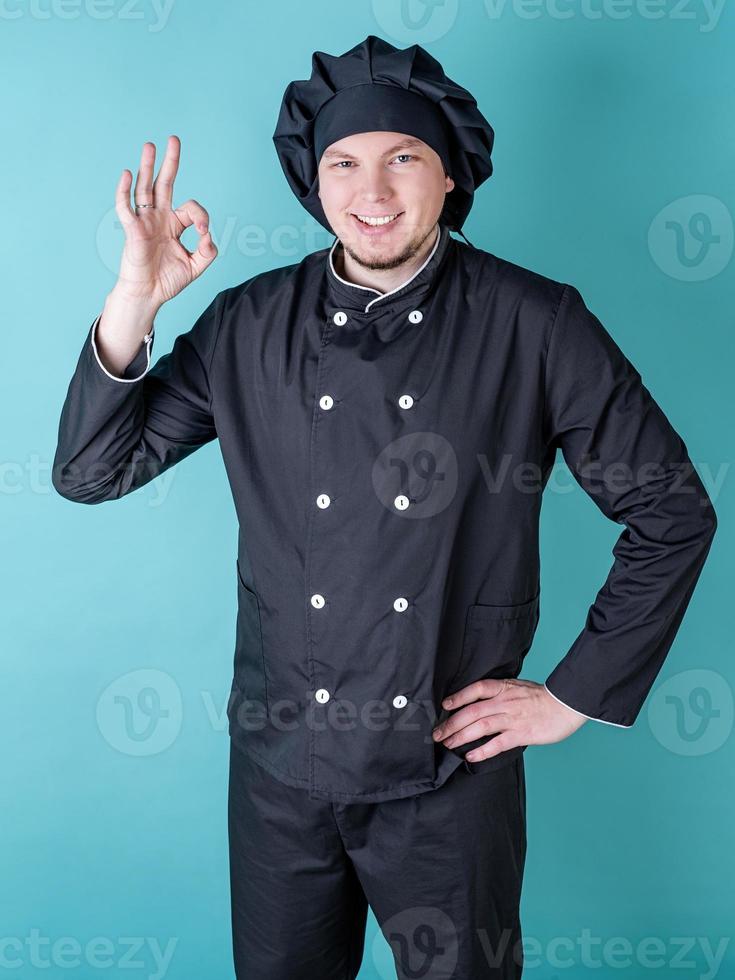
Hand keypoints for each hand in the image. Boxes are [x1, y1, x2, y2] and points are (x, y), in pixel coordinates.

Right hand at [113, 135, 216, 307]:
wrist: (149, 295)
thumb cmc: (168, 280)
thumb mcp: (196, 266)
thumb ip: (208, 251)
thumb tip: (209, 235)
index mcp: (175, 224)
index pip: (191, 208)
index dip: (201, 216)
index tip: (203, 233)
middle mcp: (159, 217)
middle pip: (164, 183)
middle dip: (170, 162)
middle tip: (173, 139)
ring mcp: (145, 221)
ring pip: (145, 188)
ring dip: (147, 166)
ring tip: (150, 146)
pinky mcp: (132, 229)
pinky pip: (126, 207)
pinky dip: (125, 190)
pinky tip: (129, 174)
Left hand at [431, 677, 588, 762]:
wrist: (565, 704)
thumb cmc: (541, 697)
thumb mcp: (517, 687)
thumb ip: (500, 692)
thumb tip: (481, 700)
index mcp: (503, 688)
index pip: (475, 689)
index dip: (458, 697)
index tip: (444, 705)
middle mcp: (504, 702)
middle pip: (472, 711)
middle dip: (451, 723)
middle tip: (437, 734)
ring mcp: (512, 718)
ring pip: (480, 726)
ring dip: (461, 736)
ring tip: (448, 745)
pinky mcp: (521, 734)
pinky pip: (497, 743)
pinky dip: (482, 750)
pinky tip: (470, 756)